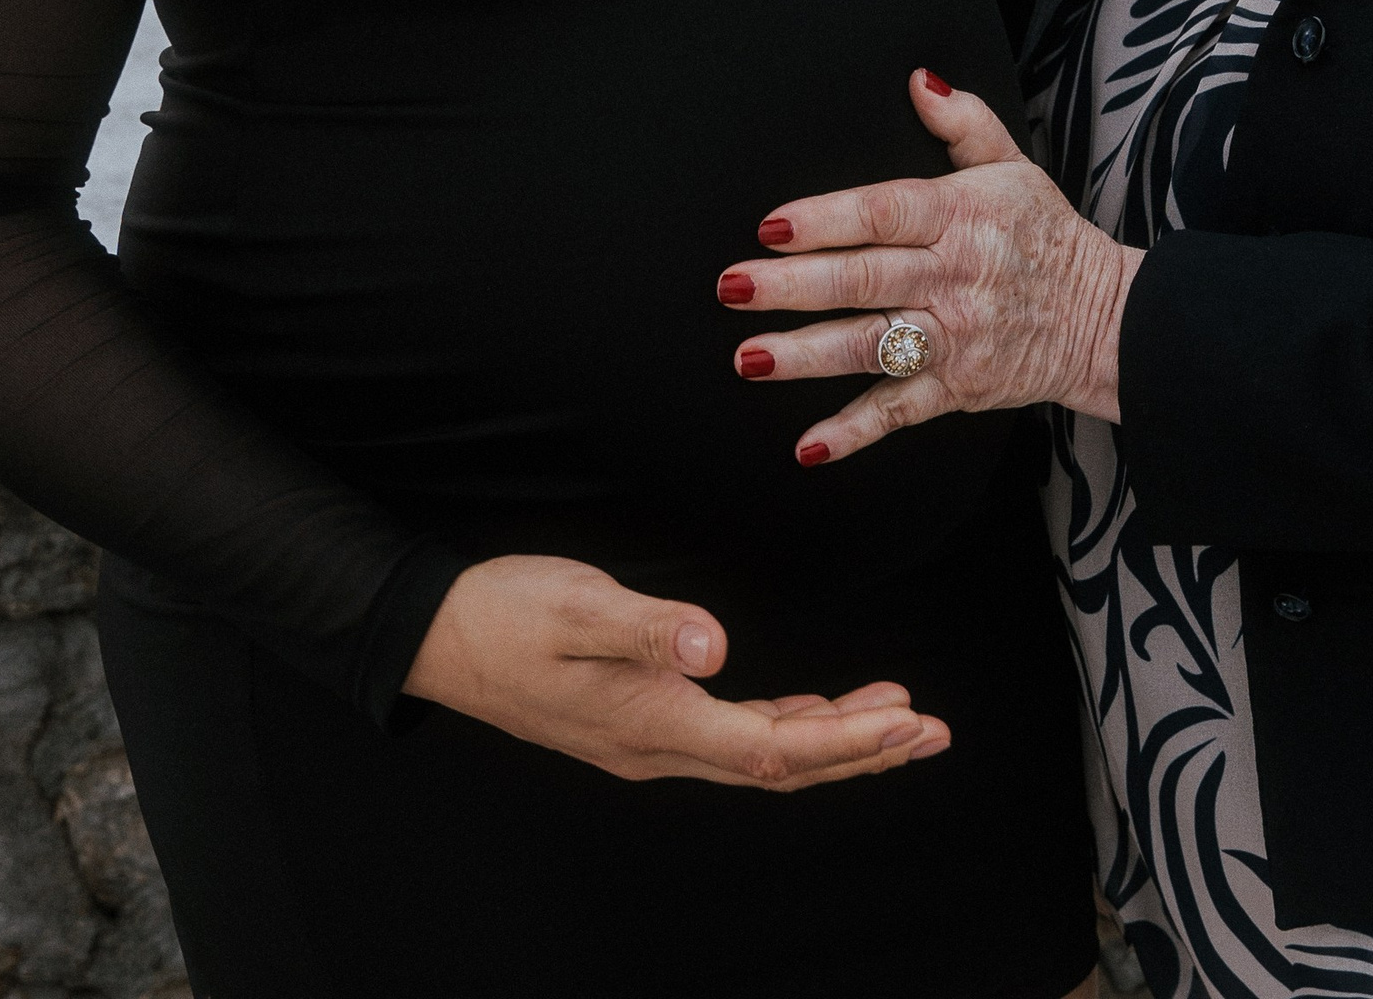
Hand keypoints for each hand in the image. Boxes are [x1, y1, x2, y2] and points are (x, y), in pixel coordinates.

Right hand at [402, 555, 948, 787]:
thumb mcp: (578, 607)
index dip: (847, 741)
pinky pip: (734, 738)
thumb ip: (649, 627)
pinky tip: (813, 712)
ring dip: (833, 741)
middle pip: (781, 766)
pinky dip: (787, 728)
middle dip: (863, 750)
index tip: (910, 722)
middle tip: (934, 732)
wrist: (438, 634)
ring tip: (899, 720)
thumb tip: (716, 645)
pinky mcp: (638, 720)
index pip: (772, 750)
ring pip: (762, 754)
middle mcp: (658, 747)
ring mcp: (648, 739)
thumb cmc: (507, 613)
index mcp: (653, 723)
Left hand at [718, 71, 1141, 466]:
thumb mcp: (1013, 165)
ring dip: (806, 355)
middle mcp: (953, 276)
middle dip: (792, 286)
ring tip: (749, 356)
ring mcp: (955, 336)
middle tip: (732, 287)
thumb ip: (963, 121)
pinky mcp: (959, 388)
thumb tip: (919, 80)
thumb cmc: (1048, 237)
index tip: (772, 225)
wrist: (1106, 319)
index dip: (825, 219)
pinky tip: (809, 444)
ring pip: (871, 345)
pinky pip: (900, 409)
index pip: (883, 212)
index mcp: (961, 215)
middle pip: (863, 279)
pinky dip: (854, 431)